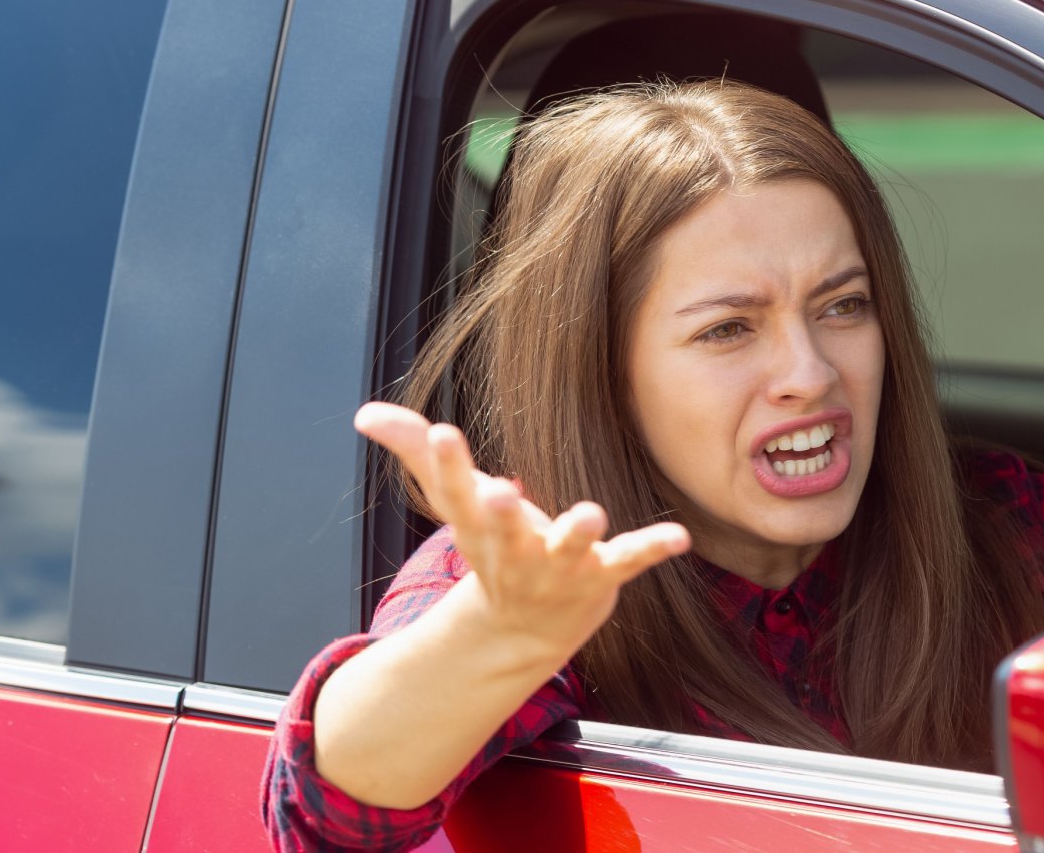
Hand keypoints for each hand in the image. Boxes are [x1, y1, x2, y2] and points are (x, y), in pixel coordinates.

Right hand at [353, 401, 688, 658]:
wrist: (525, 629)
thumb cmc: (493, 545)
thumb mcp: (456, 500)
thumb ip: (417, 451)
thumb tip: (363, 413)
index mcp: (476, 526)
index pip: (454, 492)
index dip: (447, 464)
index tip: (442, 433)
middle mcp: (512, 551)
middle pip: (502, 531)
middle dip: (500, 512)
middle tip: (500, 490)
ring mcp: (559, 567)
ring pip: (567, 550)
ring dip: (577, 534)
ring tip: (592, 514)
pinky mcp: (602, 574)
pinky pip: (628, 562)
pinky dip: (652, 549)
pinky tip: (680, 537)